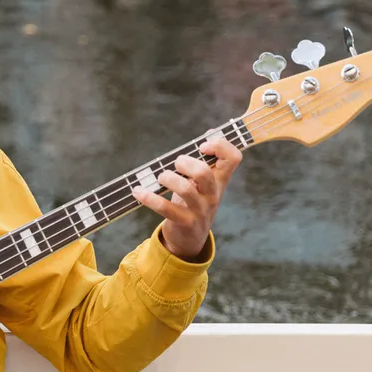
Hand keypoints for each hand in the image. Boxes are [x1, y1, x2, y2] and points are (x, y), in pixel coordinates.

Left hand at [131, 136, 242, 260]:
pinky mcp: (185, 223)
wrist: (190, 239)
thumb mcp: (203, 183)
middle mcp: (213, 195)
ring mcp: (200, 210)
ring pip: (186, 190)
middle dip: (185, 163)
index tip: (202, 145)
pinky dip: (149, 198)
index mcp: (220, 181)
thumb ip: (207, 161)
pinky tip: (138, 191)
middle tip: (176, 163)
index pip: (233, 158)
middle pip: (205, 173)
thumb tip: (211, 132)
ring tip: (160, 177)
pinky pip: (166, 208)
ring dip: (168, 178)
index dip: (220, 146)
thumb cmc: (194, 202)